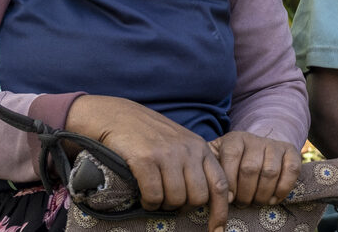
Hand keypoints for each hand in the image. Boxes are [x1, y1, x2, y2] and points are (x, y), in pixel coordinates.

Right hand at [67, 96, 228, 231]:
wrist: (116, 116)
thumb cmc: (150, 135)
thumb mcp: (181, 144)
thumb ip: (196, 165)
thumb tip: (212, 198)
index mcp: (200, 148)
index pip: (219, 184)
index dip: (220, 211)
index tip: (217, 230)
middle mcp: (188, 150)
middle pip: (197, 197)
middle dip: (184, 207)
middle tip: (169, 202)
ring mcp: (167, 154)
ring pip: (176, 199)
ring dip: (163, 205)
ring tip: (154, 195)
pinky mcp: (145, 159)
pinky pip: (154, 196)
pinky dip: (149, 203)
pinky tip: (143, 196)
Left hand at [209, 131, 299, 205]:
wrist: (258, 149)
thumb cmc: (233, 163)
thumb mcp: (218, 160)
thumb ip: (211, 170)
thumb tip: (208, 189)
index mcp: (235, 139)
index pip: (231, 156)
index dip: (230, 181)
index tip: (229, 199)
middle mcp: (255, 139)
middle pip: (250, 168)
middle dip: (245, 193)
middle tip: (242, 204)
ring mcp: (274, 145)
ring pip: (270, 172)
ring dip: (262, 194)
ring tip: (256, 202)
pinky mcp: (291, 152)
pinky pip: (291, 170)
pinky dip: (282, 189)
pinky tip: (273, 199)